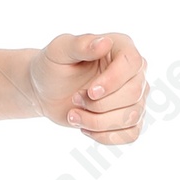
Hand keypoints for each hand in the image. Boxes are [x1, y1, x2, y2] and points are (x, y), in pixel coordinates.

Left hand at [27, 31, 147, 143]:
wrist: (45, 91)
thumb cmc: (52, 66)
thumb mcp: (59, 51)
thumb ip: (80, 44)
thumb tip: (105, 42)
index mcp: (121, 47)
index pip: (132, 63)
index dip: (113, 81)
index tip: (90, 92)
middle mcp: (134, 71)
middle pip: (134, 93)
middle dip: (99, 103)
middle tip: (74, 99)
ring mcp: (134, 96)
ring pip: (131, 117)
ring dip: (97, 121)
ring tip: (73, 115)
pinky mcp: (128, 118)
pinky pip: (131, 134)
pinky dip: (105, 136)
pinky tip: (85, 128)